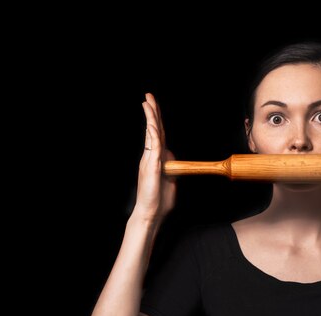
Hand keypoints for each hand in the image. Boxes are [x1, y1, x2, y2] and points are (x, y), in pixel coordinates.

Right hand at [132, 93, 175, 224]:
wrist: (152, 212)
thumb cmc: (160, 199)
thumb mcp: (170, 181)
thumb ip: (171, 169)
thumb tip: (174, 162)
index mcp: (157, 158)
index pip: (158, 135)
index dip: (157, 120)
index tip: (154, 107)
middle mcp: (151, 156)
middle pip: (153, 130)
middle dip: (152, 112)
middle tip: (148, 97)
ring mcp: (150, 159)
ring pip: (152, 134)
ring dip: (151, 117)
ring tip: (147, 102)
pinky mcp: (152, 166)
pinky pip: (153, 147)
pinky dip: (153, 134)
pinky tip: (152, 124)